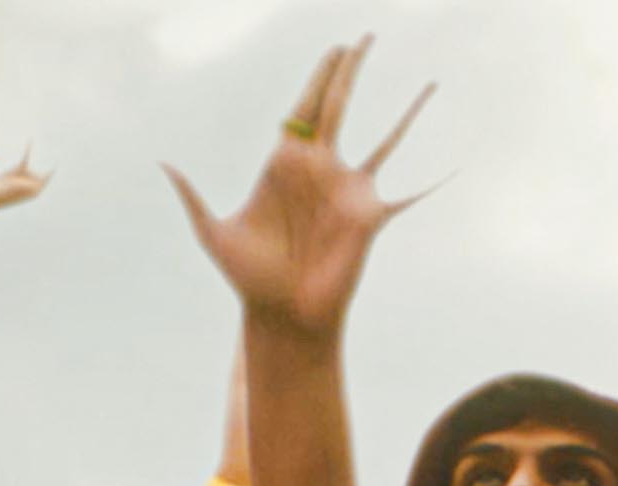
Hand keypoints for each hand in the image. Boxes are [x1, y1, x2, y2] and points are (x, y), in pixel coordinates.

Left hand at [167, 36, 433, 345]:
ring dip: (407, 110)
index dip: (319, 76)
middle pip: (340, 107)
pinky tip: (455, 162)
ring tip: (428, 83)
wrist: (283, 315)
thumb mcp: (213, 233)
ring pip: (386, 139)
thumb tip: (162, 164)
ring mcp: (349, 191)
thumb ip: (191, 197)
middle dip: (352, 71)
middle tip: (366, 38)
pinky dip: (434, 177)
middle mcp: (321, 171)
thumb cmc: (249, 278)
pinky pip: (409, 190)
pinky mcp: (371, 216)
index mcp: (284, 164)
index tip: (335, 49)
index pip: (304, 107)